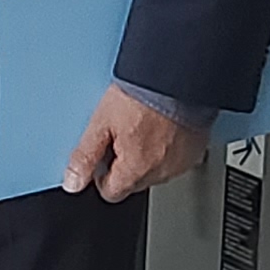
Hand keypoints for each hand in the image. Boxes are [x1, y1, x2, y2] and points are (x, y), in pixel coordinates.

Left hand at [65, 85, 205, 201]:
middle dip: (123, 164)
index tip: (101, 156)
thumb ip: (85, 156)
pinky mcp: (195, 151)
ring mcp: (181, 162)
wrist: (177, 76)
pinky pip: (174, 160)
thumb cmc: (142, 95)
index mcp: (137, 169)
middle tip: (121, 133)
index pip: (111, 192)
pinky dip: (166, 149)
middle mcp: (162, 172)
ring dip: (146, 157)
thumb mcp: (101, 122)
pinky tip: (160, 128)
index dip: (101, 175)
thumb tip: (73, 182)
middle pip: (133, 182)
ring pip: (154, 172)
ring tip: (142, 127)